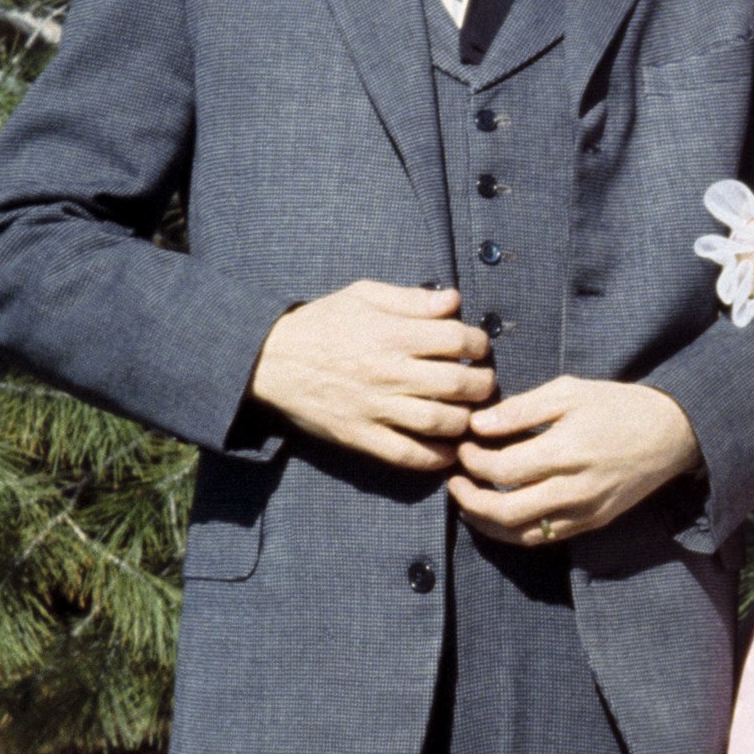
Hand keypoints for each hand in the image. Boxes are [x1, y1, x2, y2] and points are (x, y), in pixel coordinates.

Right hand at [246, 283, 494, 469]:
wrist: (270, 361)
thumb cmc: (322, 323)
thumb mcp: (363, 296)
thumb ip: (411, 299)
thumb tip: (454, 300)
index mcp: (390, 334)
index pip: (456, 339)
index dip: (479, 342)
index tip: (478, 347)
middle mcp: (387, 372)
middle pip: (457, 383)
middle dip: (482, 383)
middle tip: (483, 382)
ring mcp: (375, 408)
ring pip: (440, 421)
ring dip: (467, 420)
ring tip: (470, 412)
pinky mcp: (362, 436)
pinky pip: (408, 455)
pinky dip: (436, 457)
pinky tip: (449, 449)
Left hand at [449, 377, 699, 543]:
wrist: (671, 433)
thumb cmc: (618, 405)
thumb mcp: (569, 392)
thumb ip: (521, 409)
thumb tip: (478, 424)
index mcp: (566, 450)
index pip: (502, 467)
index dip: (473, 460)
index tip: (464, 445)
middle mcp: (574, 488)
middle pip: (505, 510)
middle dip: (469, 499)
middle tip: (454, 481)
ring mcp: (584, 511)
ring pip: (521, 533)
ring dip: (486, 523)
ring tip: (467, 503)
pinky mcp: (592, 522)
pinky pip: (544, 538)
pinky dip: (514, 532)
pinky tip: (498, 516)